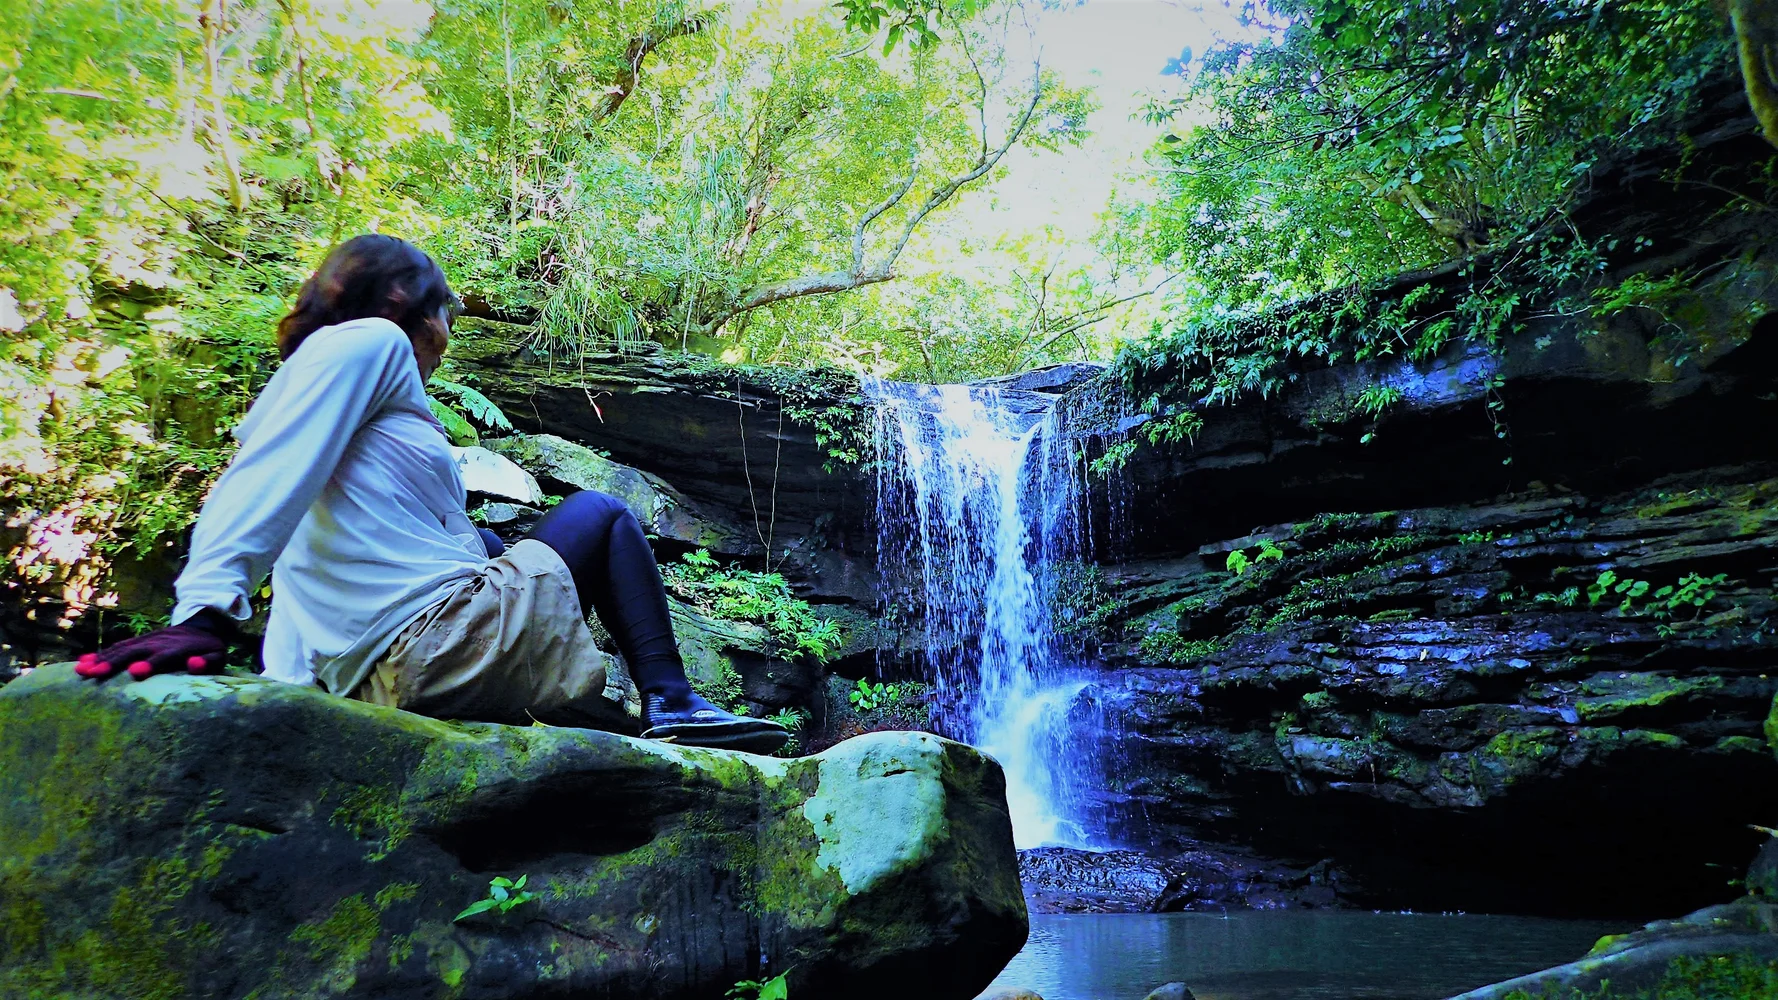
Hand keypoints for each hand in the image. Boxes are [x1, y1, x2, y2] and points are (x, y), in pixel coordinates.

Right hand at [77, 622, 227, 680]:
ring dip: (101, 659)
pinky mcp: (140, 640)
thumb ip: (208, 661)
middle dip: (114, 662)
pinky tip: (83, 662)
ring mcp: (147, 639)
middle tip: (93, 675)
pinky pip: (118, 646)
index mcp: (179, 648)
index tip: (135, 672)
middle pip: (134, 652)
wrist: (203, 626)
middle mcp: (159, 642)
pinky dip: (101, 653)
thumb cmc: (210, 649)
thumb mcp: (218, 656)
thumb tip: (193, 664)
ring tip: (81, 671)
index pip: (163, 656)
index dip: (150, 663)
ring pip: (122, 648)